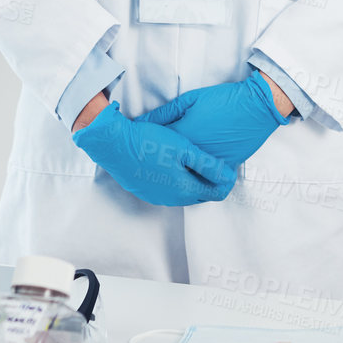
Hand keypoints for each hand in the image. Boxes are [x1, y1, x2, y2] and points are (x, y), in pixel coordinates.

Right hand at [71, 101, 236, 205]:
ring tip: (193, 158)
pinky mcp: (146, 191)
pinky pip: (169, 189)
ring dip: (192, 179)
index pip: (217, 193)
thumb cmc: (149, 143)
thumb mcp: (184, 149)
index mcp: (185, 190)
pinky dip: (176, 179)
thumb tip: (228, 178)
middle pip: (201, 193)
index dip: (225, 178)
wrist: (114, 145)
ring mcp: (157, 197)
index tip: (226, 163)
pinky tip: (173, 162)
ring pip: (184, 192)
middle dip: (210, 179)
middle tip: (212, 159)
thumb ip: (208, 165)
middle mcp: (172, 199)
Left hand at [136, 68, 289, 167]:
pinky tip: (185, 178)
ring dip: (172, 177)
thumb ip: (165, 113)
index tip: (135, 147)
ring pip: (185, 177)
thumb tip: (142, 122)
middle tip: (144, 163)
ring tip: (161, 174)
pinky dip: (194, 180)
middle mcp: (194, 154)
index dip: (142, 146)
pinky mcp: (223, 168)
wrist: (255, 107)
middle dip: (154, 164)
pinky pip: (205, 180)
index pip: (154, 145)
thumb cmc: (223, 100)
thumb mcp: (190, 100)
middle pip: (167, 166)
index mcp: (183, 136)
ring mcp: (209, 164)